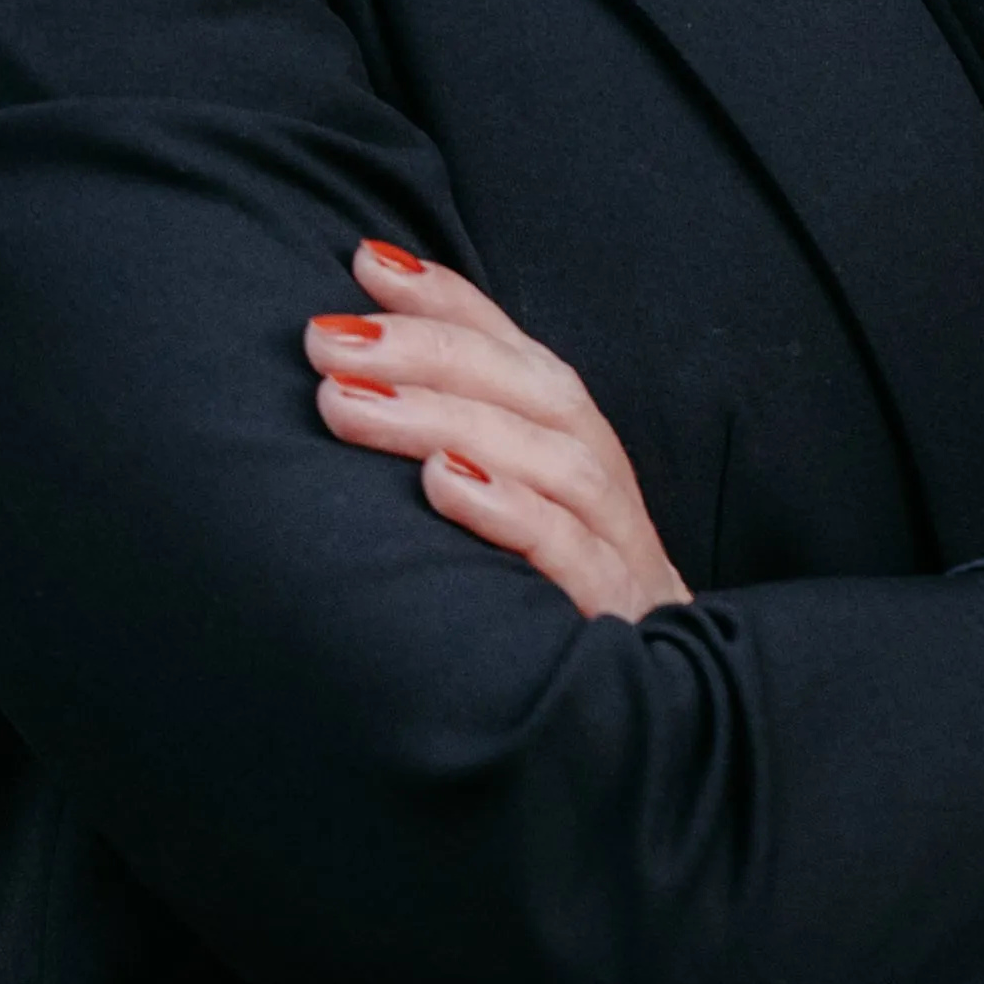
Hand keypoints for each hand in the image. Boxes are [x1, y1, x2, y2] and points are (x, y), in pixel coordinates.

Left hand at [306, 238, 691, 620]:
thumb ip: (451, 445)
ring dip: (444, 420)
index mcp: (573, 442)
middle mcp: (601, 475)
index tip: (364, 262)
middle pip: (530, 388)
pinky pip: (572, 552)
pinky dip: (509, 510)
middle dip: (424, 351)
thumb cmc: (553, 602)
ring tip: (349, 404)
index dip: (447, 299)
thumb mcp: (505, 513)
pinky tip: (443, 484)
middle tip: (326, 340)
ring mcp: (619, 543)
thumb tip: (351, 381)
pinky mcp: (618, 611)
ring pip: (547, 457)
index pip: (513, 350)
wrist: (657, 721)